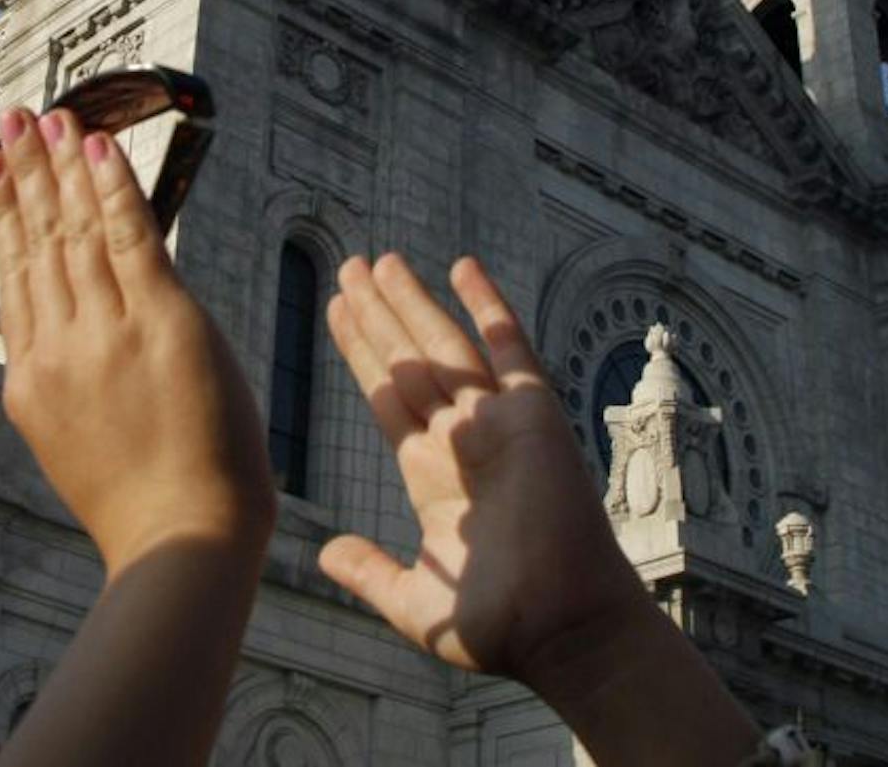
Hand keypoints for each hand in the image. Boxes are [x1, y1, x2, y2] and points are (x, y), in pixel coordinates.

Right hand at [0, 107, 273, 572]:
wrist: (182, 536)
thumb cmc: (145, 504)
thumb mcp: (74, 440)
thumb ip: (66, 380)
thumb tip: (70, 337)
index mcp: (32, 378)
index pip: (15, 279)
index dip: (4, 217)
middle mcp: (58, 346)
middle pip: (37, 242)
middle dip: (22, 174)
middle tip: (8, 118)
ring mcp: (105, 331)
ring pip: (75, 231)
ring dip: (60, 166)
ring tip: (46, 117)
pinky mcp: (160, 321)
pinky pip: (128, 238)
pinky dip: (112, 188)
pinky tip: (97, 148)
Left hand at [320, 255, 647, 683]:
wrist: (561, 627)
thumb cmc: (501, 626)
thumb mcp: (415, 603)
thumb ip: (371, 573)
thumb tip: (326, 552)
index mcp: (432, 476)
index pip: (388, 396)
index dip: (362, 352)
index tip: (337, 310)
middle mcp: (461, 440)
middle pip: (408, 361)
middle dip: (377, 315)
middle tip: (348, 267)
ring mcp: (496, 423)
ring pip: (443, 345)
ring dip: (411, 302)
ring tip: (378, 261)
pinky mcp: (533, 414)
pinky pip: (508, 347)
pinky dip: (487, 305)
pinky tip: (463, 267)